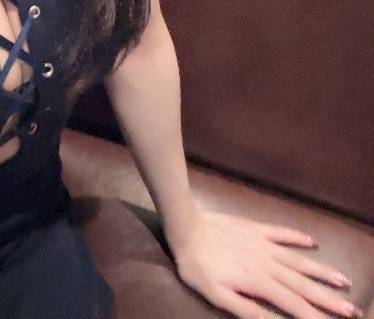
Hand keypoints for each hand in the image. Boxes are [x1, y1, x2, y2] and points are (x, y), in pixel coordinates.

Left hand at [171, 210, 360, 318]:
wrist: (186, 228)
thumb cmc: (198, 266)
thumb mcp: (216, 295)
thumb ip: (244, 309)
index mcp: (258, 282)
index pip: (293, 304)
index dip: (314, 316)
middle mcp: (267, 263)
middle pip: (302, 284)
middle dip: (328, 298)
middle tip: (351, 308)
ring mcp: (262, 244)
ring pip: (297, 260)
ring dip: (320, 271)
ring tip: (342, 279)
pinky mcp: (254, 228)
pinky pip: (280, 232)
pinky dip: (296, 236)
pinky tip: (311, 241)